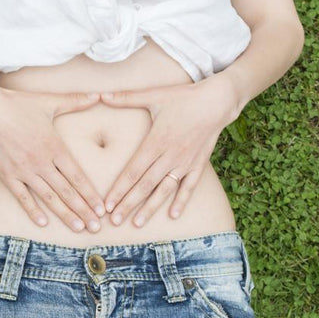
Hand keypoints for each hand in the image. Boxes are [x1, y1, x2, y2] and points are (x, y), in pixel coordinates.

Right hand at [0, 86, 106, 231]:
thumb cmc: (19, 105)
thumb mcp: (50, 102)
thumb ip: (76, 101)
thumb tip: (99, 95)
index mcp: (55, 147)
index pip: (77, 176)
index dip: (90, 195)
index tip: (101, 209)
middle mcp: (42, 162)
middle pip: (67, 191)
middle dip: (83, 211)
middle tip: (96, 228)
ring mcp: (24, 170)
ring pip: (49, 197)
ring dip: (65, 214)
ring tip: (78, 228)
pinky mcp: (8, 175)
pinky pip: (23, 196)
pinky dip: (33, 210)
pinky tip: (43, 223)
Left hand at [98, 76, 242, 226]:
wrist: (217, 101)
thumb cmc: (183, 97)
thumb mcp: (154, 95)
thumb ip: (126, 97)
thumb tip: (101, 94)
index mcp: (156, 141)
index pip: (133, 171)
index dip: (119, 189)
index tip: (107, 204)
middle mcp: (169, 156)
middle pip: (145, 185)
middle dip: (128, 204)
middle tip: (114, 221)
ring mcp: (185, 162)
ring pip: (164, 190)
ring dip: (150, 208)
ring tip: (137, 224)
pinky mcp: (198, 164)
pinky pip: (189, 187)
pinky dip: (181, 201)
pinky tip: (173, 216)